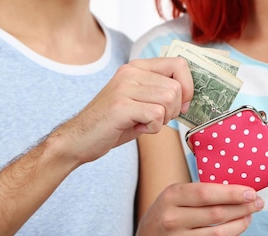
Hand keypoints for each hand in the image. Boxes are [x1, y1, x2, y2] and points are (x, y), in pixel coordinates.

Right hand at [51, 57, 192, 163]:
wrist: (79, 139)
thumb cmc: (113, 123)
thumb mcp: (139, 101)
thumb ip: (161, 93)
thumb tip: (189, 97)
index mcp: (137, 67)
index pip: (179, 64)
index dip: (188, 87)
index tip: (181, 104)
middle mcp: (130, 72)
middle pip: (176, 87)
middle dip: (173, 110)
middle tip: (155, 119)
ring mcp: (124, 87)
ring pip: (169, 100)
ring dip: (162, 119)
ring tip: (144, 123)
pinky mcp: (121, 106)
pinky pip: (156, 115)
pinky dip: (152, 128)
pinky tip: (136, 129)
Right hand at [134, 182, 264, 235]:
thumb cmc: (171, 209)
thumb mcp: (178, 192)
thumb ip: (203, 190)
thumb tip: (242, 190)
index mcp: (171, 197)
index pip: (206, 194)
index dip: (232, 194)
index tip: (251, 193)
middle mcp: (172, 220)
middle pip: (217, 215)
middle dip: (243, 208)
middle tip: (257, 204)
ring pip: (220, 235)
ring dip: (240, 225)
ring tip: (247, 218)